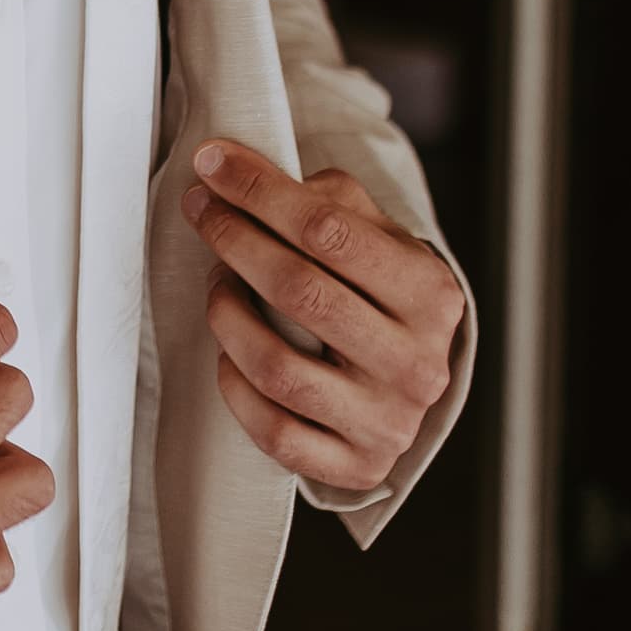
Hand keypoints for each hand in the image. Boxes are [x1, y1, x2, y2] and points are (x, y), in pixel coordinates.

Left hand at [180, 138, 462, 497]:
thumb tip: (237, 172)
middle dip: (234, 240)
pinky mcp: (357, 467)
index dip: (259, 192)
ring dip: (227, 315)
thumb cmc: (380, 292)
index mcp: (430, 294)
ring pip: (278, 367)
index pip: (329, 230)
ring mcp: (388, 422)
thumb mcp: (376, 235)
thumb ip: (324, 198)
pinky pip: (274, 432)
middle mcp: (417, 364)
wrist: (412, 377)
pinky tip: (227, 355)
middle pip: (299, 292)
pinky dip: (236, 388)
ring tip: (217, 285)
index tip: (210, 164)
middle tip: (200, 211)